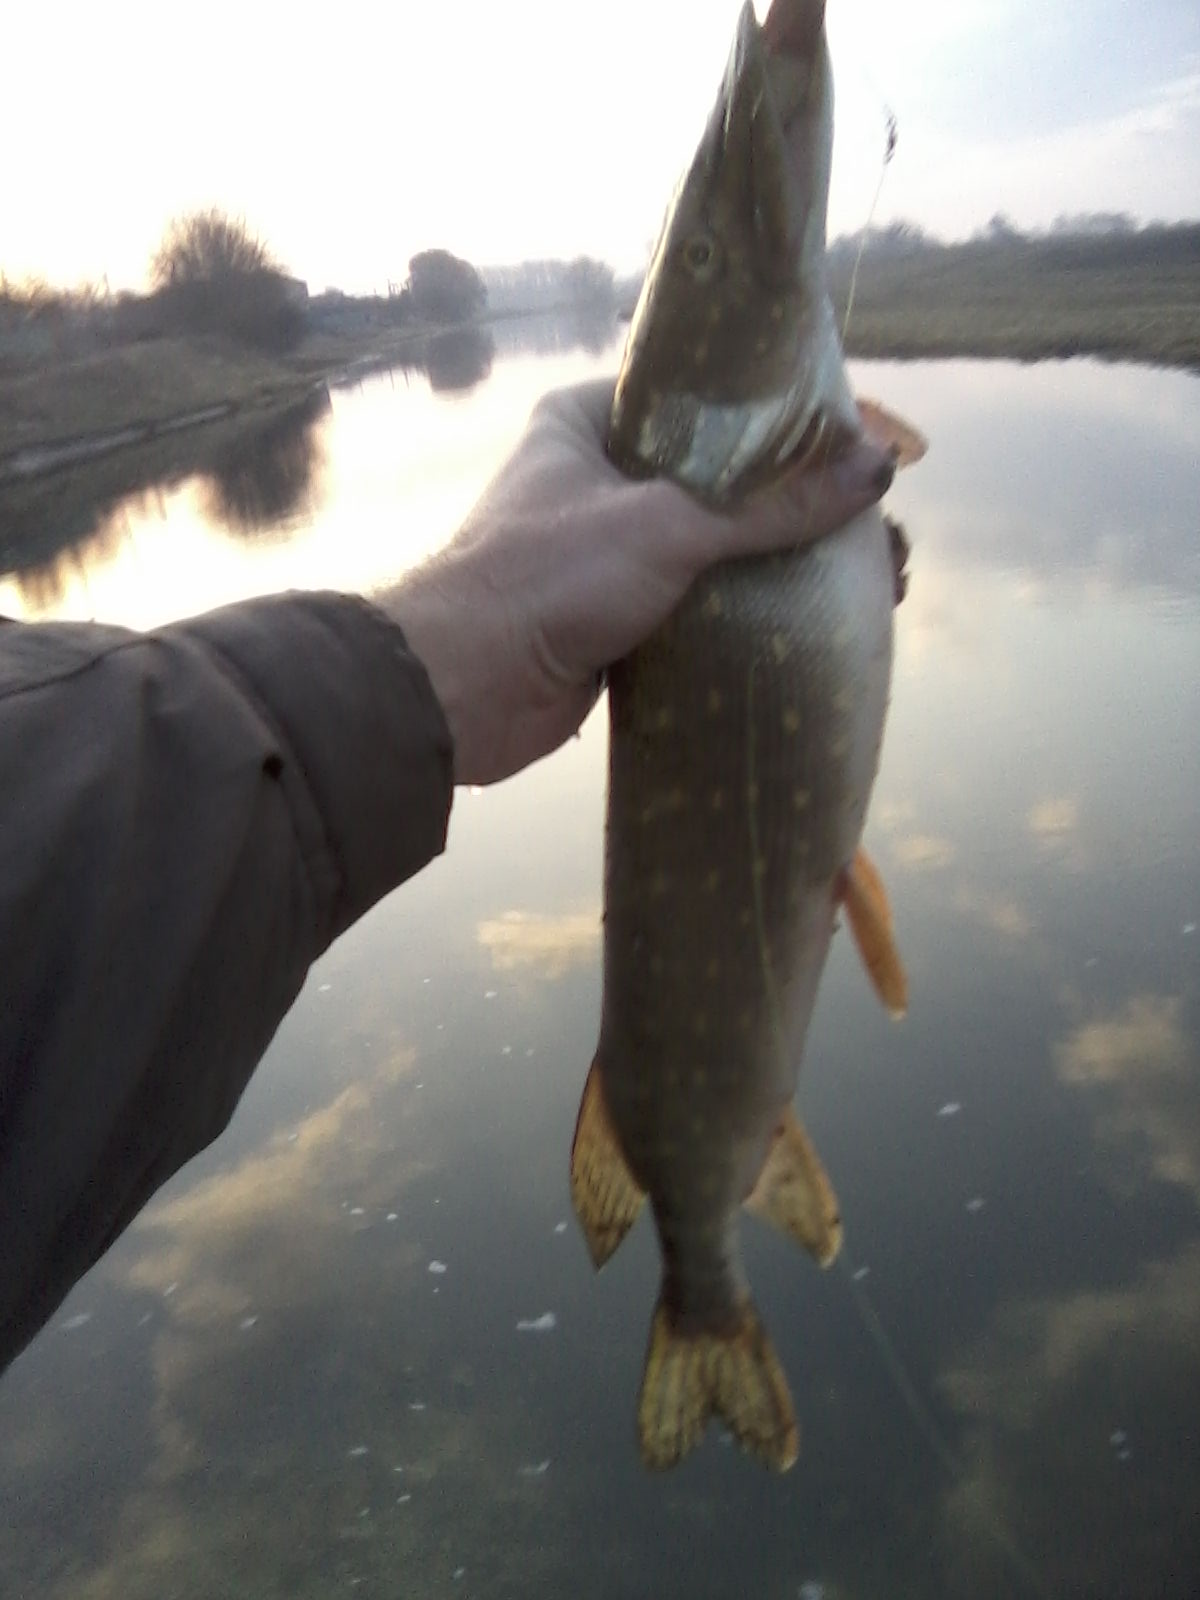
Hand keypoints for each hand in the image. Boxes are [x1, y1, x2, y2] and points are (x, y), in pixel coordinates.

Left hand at [381, 377, 894, 785]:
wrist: (463, 689)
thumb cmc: (551, 577)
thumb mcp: (670, 524)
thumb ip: (772, 504)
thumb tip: (879, 469)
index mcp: (585, 421)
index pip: (697, 394)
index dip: (773, 410)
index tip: (846, 431)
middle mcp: (592, 477)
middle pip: (710, 475)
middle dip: (785, 496)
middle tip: (864, 511)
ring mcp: (602, 553)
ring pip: (704, 545)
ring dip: (767, 559)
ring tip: (853, 564)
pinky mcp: (612, 619)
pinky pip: (691, 604)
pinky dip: (739, 610)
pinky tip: (803, 614)